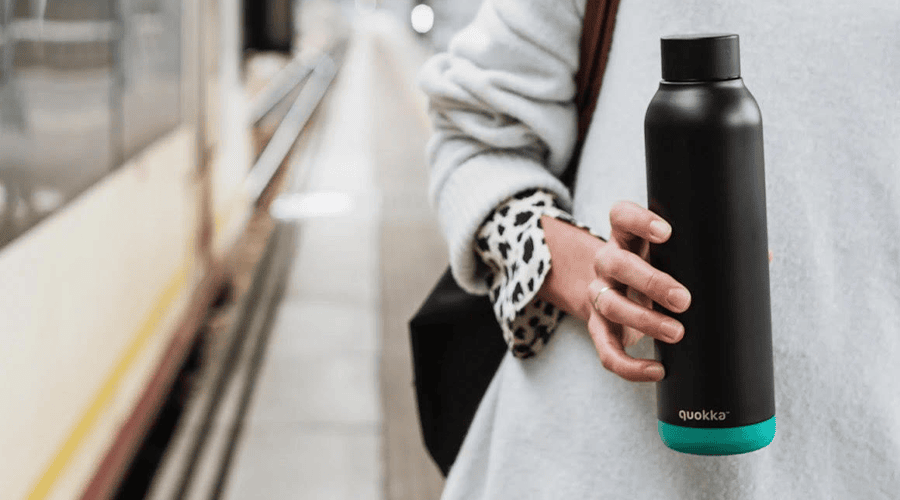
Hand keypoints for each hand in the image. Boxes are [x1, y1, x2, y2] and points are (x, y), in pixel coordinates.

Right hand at [537, 201, 690, 382]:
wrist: (617, 293)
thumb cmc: (657, 268)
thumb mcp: (671, 254)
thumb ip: (706, 252)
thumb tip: (763, 257)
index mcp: (627, 236)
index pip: (621, 216)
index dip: (639, 220)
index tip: (667, 233)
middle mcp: (607, 262)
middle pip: (617, 264)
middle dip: (651, 282)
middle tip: (684, 299)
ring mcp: (599, 295)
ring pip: (611, 305)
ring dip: (643, 320)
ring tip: (677, 333)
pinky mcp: (598, 328)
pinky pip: (606, 350)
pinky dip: (628, 365)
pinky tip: (656, 371)